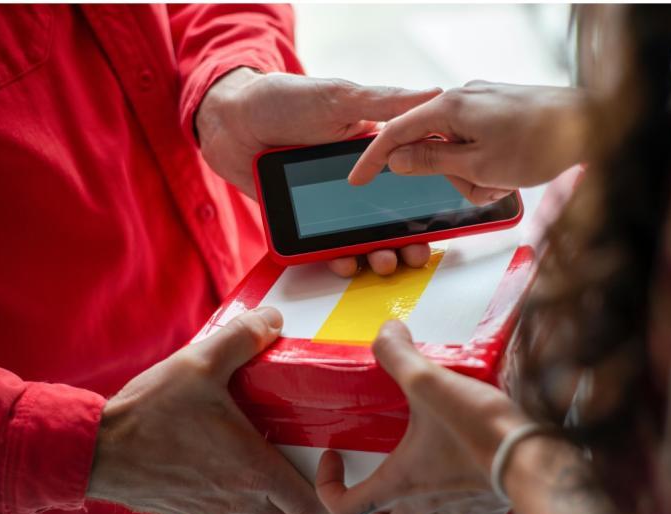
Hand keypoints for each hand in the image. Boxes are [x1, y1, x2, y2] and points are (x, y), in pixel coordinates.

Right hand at [87, 307, 334, 513]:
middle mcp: (239, 502)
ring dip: (277, 504)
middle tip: (307, 465)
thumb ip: (242, 338)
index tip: (328, 461)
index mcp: (252, 471)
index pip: (312, 509)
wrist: (96, 451)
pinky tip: (235, 466)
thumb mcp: (200, 364)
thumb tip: (273, 320)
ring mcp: (216, 513)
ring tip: (273, 463)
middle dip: (310, 504)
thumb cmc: (149, 413)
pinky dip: (247, 504)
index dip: (331, 492)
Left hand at [196, 68, 441, 276]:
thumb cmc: (282, 99)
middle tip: (413, 254)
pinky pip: (324, 246)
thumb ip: (385, 103)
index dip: (427, 204)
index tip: (443, 221)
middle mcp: (356, 182)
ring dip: (377, 254)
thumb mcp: (338, 98)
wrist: (228, 122)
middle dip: (406, 241)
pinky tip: (346, 262)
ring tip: (382, 262)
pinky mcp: (304, 221)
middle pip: (390, 219)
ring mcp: (330, 204)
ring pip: (360, 237)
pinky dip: (337, 258)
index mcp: (373, 151)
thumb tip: (437, 94)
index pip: (410, 182)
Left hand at [316, 320, 531, 513]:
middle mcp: (428, 505)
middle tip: (382, 497)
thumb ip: (399, 355)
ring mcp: (463, 512)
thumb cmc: (479, 429)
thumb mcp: (429, 382)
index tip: (335, 461)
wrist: (535, 457)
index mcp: (402, 481)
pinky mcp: (495, 508)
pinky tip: (478, 500)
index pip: (346, 509)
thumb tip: (387, 332)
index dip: (329, 490)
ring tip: (430, 501)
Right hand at [349, 82, 587, 203]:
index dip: (374, 158)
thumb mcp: (478, 164)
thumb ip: (431, 161)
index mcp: (451, 107)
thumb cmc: (540, 143)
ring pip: (457, 149)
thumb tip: (397, 159)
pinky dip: (487, 164)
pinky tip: (511, 170)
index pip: (397, 132)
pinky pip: (477, 143)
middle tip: (482, 187)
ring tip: (504, 180)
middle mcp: (464, 98)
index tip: (358, 178)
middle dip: (451, 176)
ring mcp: (483, 103)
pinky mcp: (500, 111)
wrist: (593, 124)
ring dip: (475, 174)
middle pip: (432, 146)